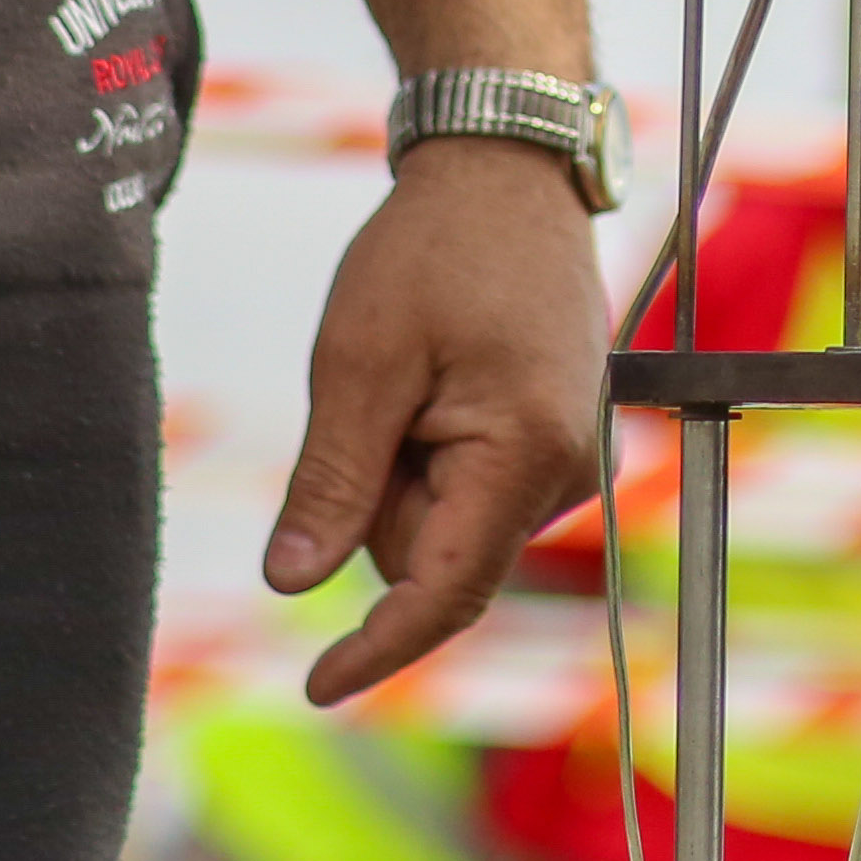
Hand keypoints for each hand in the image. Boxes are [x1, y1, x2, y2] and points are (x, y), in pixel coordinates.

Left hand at [272, 141, 611, 705]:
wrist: (507, 171)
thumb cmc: (435, 248)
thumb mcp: (359, 361)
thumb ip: (333, 482)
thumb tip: (291, 585)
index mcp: (526, 456)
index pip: (446, 592)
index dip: (377, 650)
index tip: (315, 688)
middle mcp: (568, 474)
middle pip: (431, 556)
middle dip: (379, 500)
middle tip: (379, 393)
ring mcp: (570, 461)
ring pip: (445, 526)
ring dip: (405, 471)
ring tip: (417, 373)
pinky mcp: (558, 445)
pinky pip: (469, 492)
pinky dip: (432, 454)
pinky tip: (440, 380)